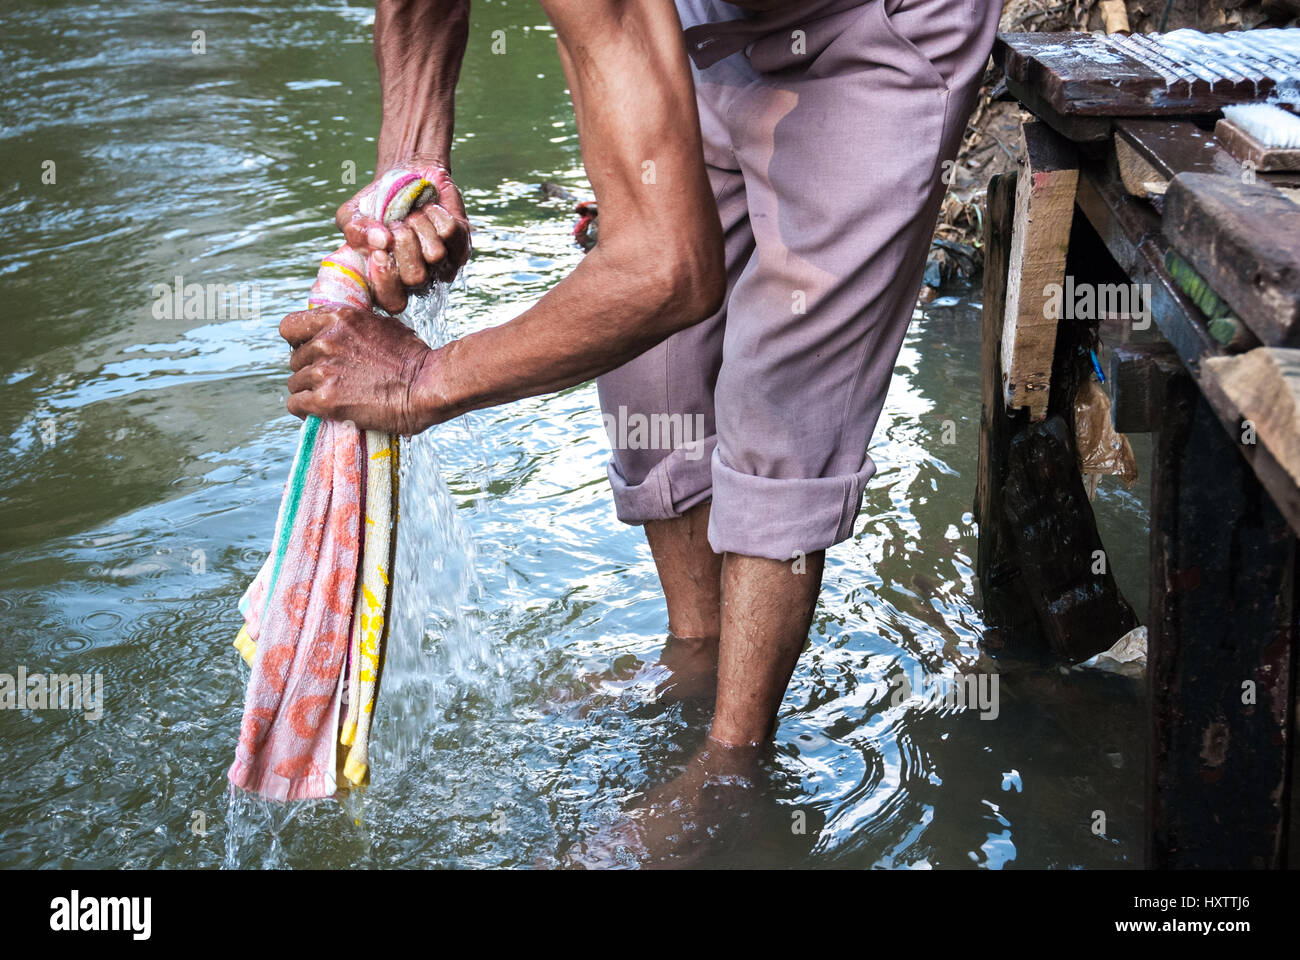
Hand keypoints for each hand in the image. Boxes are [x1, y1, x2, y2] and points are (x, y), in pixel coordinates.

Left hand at [281, 305, 441, 434]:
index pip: (290, 327)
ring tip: (331, 396)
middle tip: (330, 379)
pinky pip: (295, 404)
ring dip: (308, 390)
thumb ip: (352, 326)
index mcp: (337, 319)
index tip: (308, 351)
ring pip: (294, 383)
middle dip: (308, 369)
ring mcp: (323, 372)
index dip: (297, 341)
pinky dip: (304, 409)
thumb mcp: (382, 324)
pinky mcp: (325, 400)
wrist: (426, 386)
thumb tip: (339, 331)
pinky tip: (318, 411)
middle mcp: (325, 342)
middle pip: (294, 359)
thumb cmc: (413, 357)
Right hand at [336, 157, 470, 313]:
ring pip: (435, 254)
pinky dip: (434, 213)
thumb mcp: (352, 215)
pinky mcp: (462, 244)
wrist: (406, 177)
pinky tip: (428, 210)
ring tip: (412, 215)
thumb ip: (355, 231)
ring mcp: (443, 264)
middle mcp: (419, 279)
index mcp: (390, 281)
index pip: (393, 303)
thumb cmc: (377, 204)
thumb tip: (379, 240)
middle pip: (416, 278)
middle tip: (396, 225)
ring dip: (418, 224)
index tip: (379, 252)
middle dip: (402, 243)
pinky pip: (450, 232)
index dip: (386, 280)